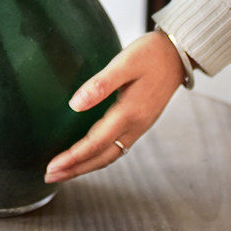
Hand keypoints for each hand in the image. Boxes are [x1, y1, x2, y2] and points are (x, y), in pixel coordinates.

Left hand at [44, 30, 186, 182]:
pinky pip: (118, 147)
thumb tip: (75, 104)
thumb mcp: (125, 63)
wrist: (178, 54)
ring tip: (66, 170)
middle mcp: (135, 125)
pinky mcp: (141, 121)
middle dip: (76, 169)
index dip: (73, 157)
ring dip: (87, 165)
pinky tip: (90, 153)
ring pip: (110, 155)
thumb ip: (100, 84)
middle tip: (51, 176)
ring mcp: (140, 125)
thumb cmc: (151, 54)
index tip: (52, 167)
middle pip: (102, 157)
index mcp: (129, 113)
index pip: (95, 143)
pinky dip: (100, 155)